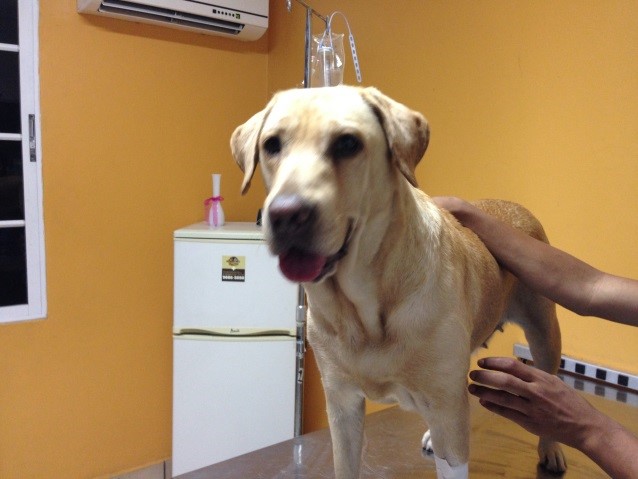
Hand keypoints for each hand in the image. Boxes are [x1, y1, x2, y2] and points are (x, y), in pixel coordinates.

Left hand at [468, 357, 604, 449]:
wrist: (586, 426)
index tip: (482, 362)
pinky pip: (507, 413)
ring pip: (503, 398)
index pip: (513, 365)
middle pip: (504, 380)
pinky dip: (493, 407)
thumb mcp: (554, 382)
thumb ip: (534, 375)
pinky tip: (484, 402)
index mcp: (541, 378)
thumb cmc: (570, 401)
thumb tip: (512, 368)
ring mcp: (532, 409)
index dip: (494, 362)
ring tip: (472, 389)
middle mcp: (536, 392)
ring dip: (484, 392)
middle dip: (485, 376)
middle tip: (472, 374)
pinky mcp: (530, 424)